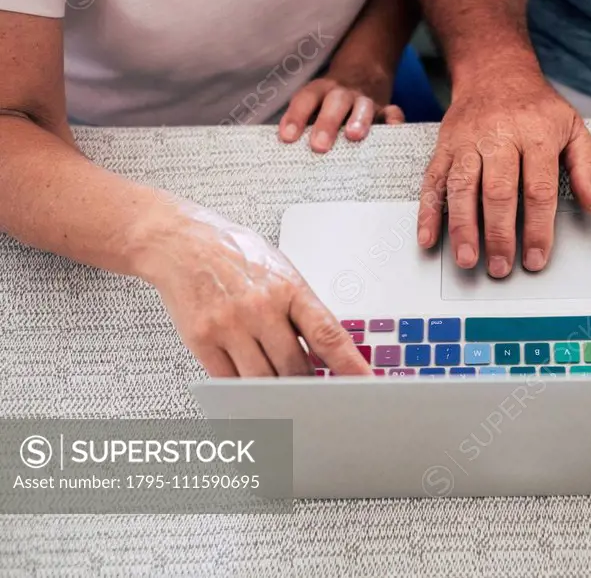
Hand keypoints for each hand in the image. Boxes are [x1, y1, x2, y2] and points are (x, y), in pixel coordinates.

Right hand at [136, 204, 370, 376]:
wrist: (180, 241)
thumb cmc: (236, 254)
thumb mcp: (282, 270)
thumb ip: (303, 309)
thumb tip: (328, 350)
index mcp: (288, 287)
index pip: (327, 334)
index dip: (350, 364)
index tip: (366, 384)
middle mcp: (259, 306)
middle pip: (294, 366)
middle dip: (307, 384)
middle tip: (316, 393)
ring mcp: (228, 325)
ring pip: (263, 381)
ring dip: (276, 390)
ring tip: (282, 387)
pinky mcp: (201, 339)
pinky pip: (230, 381)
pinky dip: (244, 388)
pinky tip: (250, 383)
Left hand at [278, 69, 403, 152]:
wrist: (363, 72)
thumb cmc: (330, 102)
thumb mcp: (315, 104)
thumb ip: (304, 124)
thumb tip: (284, 157)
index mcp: (320, 91)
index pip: (306, 100)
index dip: (296, 117)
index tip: (287, 138)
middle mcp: (342, 93)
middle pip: (335, 103)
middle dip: (327, 123)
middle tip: (319, 147)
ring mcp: (366, 100)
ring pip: (363, 106)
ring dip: (358, 119)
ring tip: (353, 136)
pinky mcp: (385, 108)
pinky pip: (392, 112)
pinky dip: (394, 119)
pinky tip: (394, 129)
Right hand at [417, 73, 590, 277]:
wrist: (495, 71)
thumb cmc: (537, 108)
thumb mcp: (573, 128)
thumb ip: (585, 167)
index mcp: (536, 134)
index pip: (538, 189)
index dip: (538, 228)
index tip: (536, 258)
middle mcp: (499, 136)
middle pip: (498, 191)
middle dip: (499, 234)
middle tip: (500, 268)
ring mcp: (467, 141)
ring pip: (462, 187)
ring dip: (462, 227)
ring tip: (467, 259)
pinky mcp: (444, 145)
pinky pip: (433, 180)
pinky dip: (428, 211)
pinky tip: (428, 238)